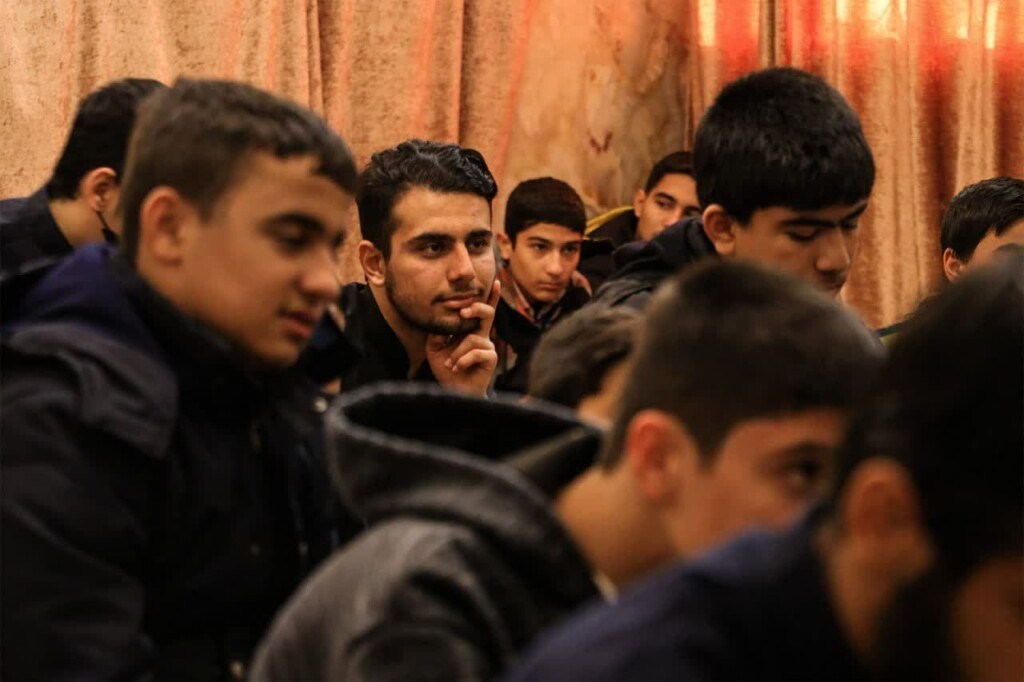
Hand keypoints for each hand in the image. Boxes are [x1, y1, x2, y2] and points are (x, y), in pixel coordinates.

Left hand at [425, 280, 499, 396]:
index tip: (496, 282)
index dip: (491, 297)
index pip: (481, 311)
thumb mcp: (435, 348)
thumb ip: (437, 332)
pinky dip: (462, 360)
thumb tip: (440, 319)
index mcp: (470, 331)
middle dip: (476, 308)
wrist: (454, 391)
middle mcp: (481, 336)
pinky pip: (476, 352)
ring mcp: (487, 346)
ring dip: (457, 353)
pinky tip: (457, 368)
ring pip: (473, 339)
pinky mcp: (491, 358)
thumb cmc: (447, 369)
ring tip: (450, 365)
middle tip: (463, 312)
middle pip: (487, 313)